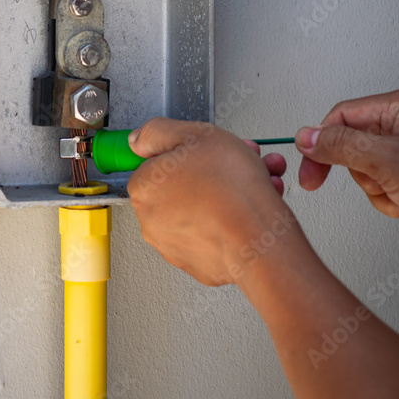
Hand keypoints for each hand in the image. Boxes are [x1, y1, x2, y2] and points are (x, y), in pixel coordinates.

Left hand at [127, 118, 292, 286]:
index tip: (204, 149)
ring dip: (231, 190)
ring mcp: (178, 246)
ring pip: (205, 206)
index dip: (188, 150)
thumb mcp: (193, 135)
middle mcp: (153, 221)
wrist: (259, 237)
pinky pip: (219, 231)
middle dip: (215, 168)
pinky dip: (236, 216)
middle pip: (184, 183)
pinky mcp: (203, 265)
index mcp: (144, 189)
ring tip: (259, 179)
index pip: (157, 162)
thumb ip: (158, 132)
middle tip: (238, 160)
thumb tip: (139, 139)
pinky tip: (257, 203)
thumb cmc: (229, 189)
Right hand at [296, 86, 398, 222]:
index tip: (309, 168)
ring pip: (370, 169)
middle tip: (385, 184)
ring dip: (383, 192)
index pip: (344, 115)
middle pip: (356, 145)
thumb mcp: (388, 162)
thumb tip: (307, 137)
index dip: (322, 143)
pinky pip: (387, 183)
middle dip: (368, 175)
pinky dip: (396, 200)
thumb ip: (341, 146)